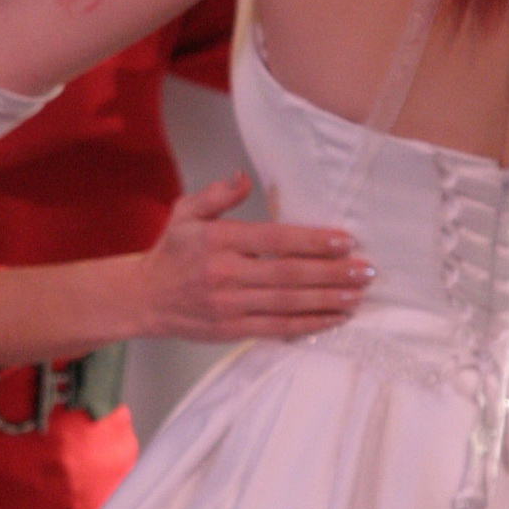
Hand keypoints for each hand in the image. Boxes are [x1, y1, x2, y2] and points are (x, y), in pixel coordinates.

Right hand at [133, 172, 371, 342]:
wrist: (144, 298)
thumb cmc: (172, 252)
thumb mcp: (185, 213)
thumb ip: (216, 196)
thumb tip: (243, 178)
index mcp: (218, 241)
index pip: (274, 240)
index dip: (311, 241)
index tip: (344, 241)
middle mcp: (225, 274)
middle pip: (288, 274)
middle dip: (331, 273)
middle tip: (365, 271)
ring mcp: (230, 305)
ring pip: (288, 304)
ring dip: (327, 300)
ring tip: (357, 295)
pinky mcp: (232, 330)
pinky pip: (277, 328)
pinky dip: (308, 324)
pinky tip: (334, 318)